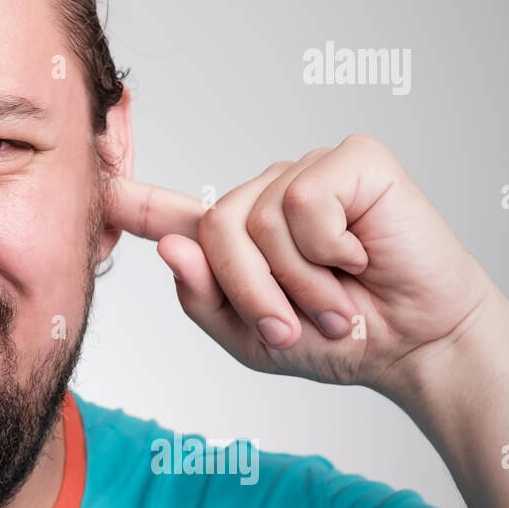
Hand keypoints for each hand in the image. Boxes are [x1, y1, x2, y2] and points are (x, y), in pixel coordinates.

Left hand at [108, 134, 494, 392]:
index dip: (130, 200)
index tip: (91, 181)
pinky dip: (330, 249)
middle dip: (252, 292)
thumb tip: (171, 249)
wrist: (418, 347)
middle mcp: (267, 194)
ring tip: (337, 300)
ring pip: (258, 221)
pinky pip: (306, 203)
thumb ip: (206, 300)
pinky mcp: (351, 160)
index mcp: (239, 236)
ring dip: (299, 281)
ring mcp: (308, 172)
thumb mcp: (255, 338)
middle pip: (214, 230)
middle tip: (296, 326)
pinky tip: (360, 256)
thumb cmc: (340, 339)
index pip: (173, 214)